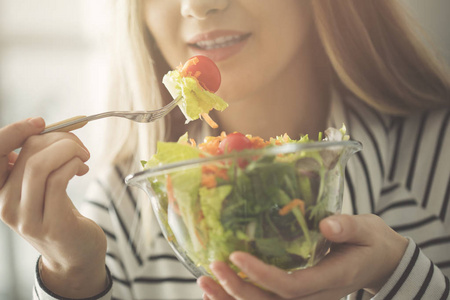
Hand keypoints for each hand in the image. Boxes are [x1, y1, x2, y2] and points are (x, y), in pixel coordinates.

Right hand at [0, 118, 107, 297]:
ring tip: (83, 156)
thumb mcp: (41, 188)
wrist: (75, 255)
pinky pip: (58, 180)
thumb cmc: (61, 215)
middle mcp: (6, 205)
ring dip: (68, 150)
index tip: (40, 122)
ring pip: (39, 165)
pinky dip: (72, 165)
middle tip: (78, 145)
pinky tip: (82, 167)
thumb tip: (44, 129)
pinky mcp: (51, 225)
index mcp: (0, 191)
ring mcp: (27, 218)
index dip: (14, 131)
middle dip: (58, 139)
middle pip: (26, 154)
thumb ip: (36, 163)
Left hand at [197, 214, 408, 299]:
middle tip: (213, 266)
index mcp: (332, 279)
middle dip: (239, 289)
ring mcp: (307, 299)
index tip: (236, 255)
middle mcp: (317, 296)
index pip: (292, 286)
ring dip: (232, 299)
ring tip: (204, 282)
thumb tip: (326, 224)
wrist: (378, 262)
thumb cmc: (370, 242)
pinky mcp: (299, 296)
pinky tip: (216, 293)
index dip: (262, 275)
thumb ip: (348, 227)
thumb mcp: (366, 230)